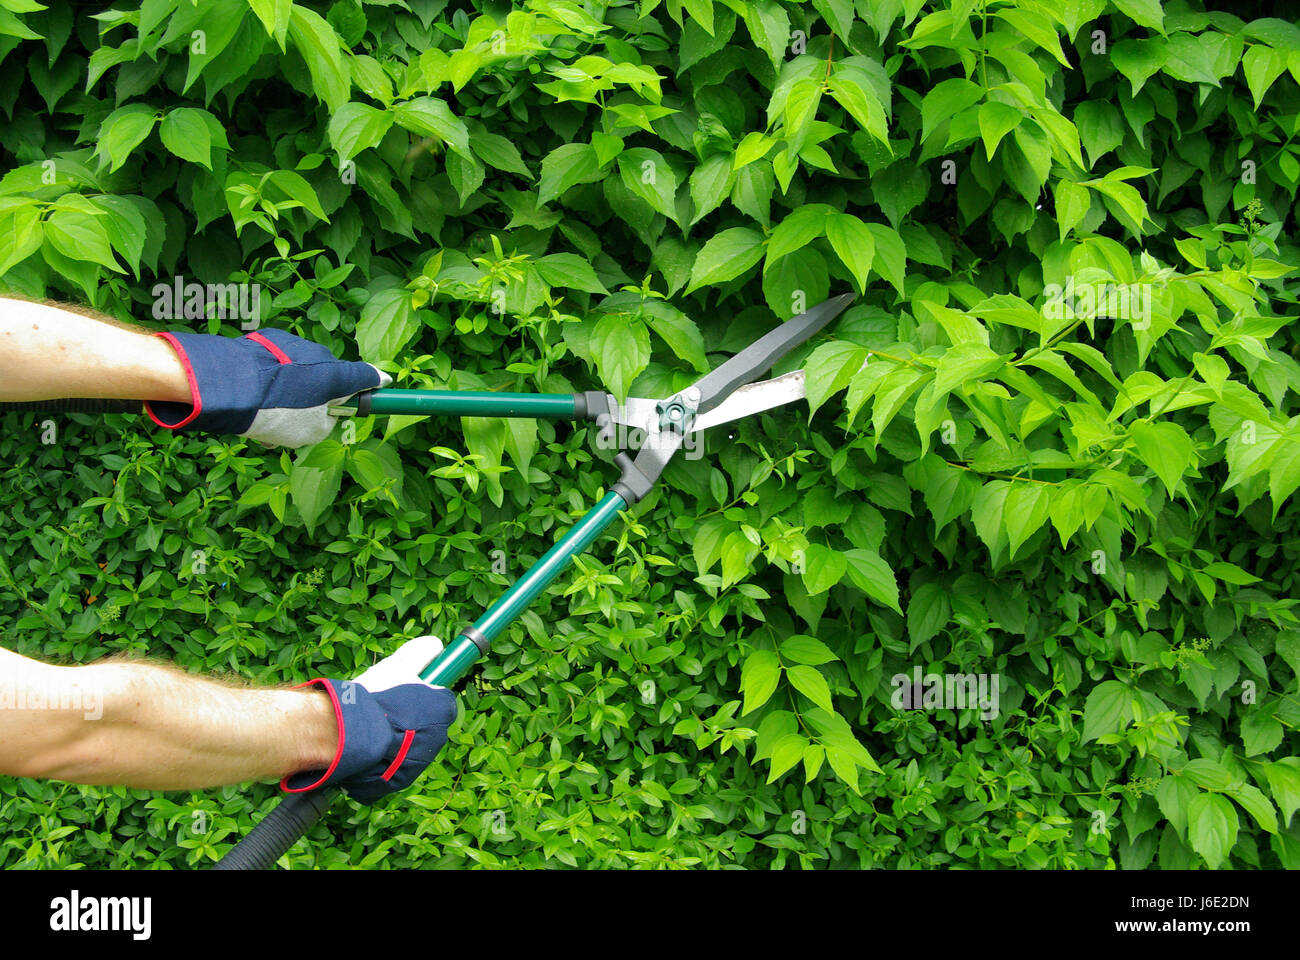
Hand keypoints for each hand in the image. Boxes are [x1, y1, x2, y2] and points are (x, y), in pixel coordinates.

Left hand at [145, 328, 389, 446]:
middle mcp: (318, 354)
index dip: (376, 384)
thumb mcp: (311, 432)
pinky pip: (277, 368)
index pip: (367, 377)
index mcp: (336, 374)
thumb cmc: (277, 412)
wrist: (227, 386)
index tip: (385, 385)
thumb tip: (324, 414)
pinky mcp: (263, 343)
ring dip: (289, 397)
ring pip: (298, 376)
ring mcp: (289, 345)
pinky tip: (253, 406)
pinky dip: (271, 385)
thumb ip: (328, 423)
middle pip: (327, 379)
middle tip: (299, 426)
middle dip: (317, 400)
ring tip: (267, 425)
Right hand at [282, 636, 456, 803]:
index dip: (422, 691)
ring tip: (372, 725)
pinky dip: (384, 757)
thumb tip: (436, 646)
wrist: (345, 735)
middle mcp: (437, 739)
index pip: (441, 699)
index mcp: (442, 709)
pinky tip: (368, 745)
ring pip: (410, 744)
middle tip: (385, 706)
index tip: (405, 689)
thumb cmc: (376, 697)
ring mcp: (419, 763)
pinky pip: (394, 765)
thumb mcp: (399, 665)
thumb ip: (421, 653)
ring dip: (396, 736)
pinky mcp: (399, 781)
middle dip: (409, 715)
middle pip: (426, 723)